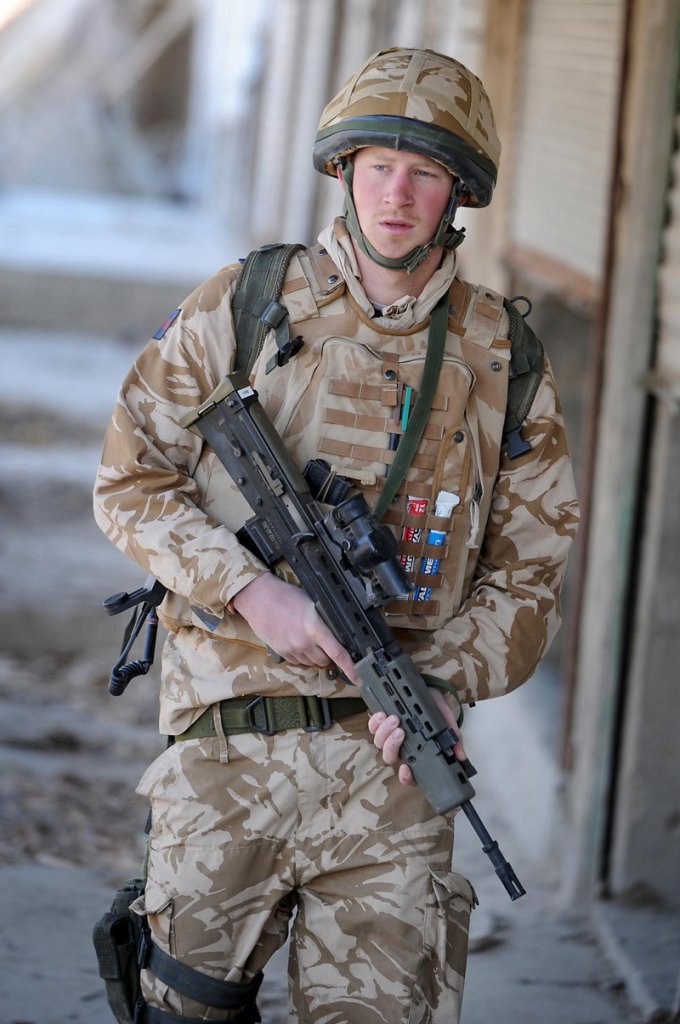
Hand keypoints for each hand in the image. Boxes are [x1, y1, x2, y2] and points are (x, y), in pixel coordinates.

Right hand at [231, 574, 356, 681]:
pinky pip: (297, 661)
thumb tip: (336, 632)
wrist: (259, 598)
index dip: (350, 668)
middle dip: (328, 655)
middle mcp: (304, 642)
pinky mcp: (281, 653)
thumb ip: (323, 621)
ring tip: (306, 637)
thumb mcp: (311, 603)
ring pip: (311, 662)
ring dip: (313, 655)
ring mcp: (291, 649)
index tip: (358, 677)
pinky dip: (300, 655)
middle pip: (325, 661)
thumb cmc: (285, 596)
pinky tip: (296, 640)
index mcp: (314, 627)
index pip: (338, 653)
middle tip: (323, 641)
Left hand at [367, 687, 466, 785]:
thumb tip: (461, 757)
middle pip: (389, 757)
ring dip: (385, 732)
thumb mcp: (446, 721)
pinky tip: (382, 715)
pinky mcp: (380, 721)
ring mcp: (389, 734)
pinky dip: (375, 722)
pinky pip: (372, 727)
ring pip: (380, 742)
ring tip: (395, 719)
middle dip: (392, 747)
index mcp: (417, 751)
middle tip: (400, 732)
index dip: (405, 777)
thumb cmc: (434, 707)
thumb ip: (453, 738)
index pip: (409, 774)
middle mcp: (401, 746)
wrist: (425, 687)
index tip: (406, 769)